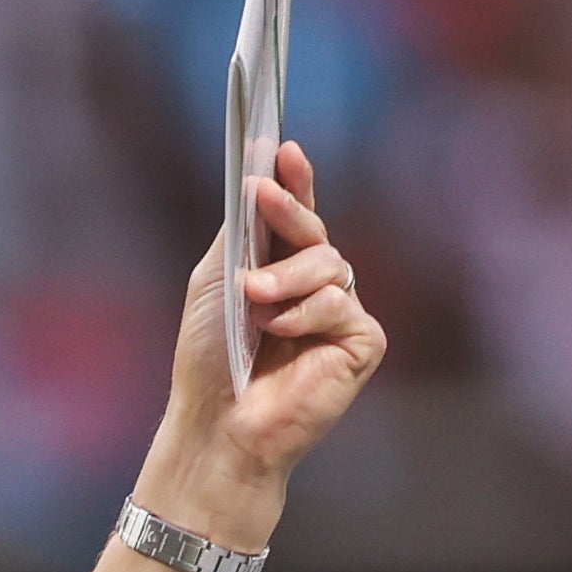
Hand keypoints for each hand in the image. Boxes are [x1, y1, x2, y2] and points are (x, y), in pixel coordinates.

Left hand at [144, 141, 383, 536]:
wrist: (218, 422)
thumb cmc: (210, 359)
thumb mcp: (216, 282)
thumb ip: (240, 234)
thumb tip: (256, 179)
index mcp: (278, 270)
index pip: (296, 216)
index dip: (295, 180)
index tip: (282, 149)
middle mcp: (314, 287)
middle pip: (315, 232)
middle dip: (289, 212)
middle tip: (262, 195)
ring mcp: (340, 314)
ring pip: (331, 264)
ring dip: (287, 277)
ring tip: (255, 301)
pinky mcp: (361, 343)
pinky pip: (342, 304)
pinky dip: (307, 313)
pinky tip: (280, 332)